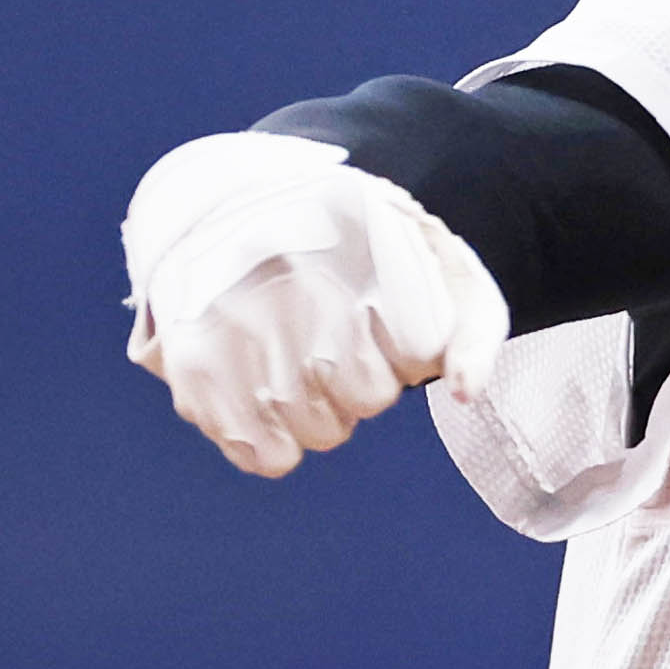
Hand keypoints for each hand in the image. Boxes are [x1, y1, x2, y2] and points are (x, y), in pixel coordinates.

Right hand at [123, 132, 507, 476]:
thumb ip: (475, 329)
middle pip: (368, 398)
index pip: (415, 352)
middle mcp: (287, 280)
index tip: (378, 316)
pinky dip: (276, 440)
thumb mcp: (432, 266)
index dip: (404, 348)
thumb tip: (464, 391)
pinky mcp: (194, 369)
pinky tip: (265, 392)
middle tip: (332, 338)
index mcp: (353, 239)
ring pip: (320, 433)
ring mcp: (234, 326)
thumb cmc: (348, 254)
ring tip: (295, 360)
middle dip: (361, 380)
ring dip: (320, 410)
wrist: (225, 211)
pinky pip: (266, 456)